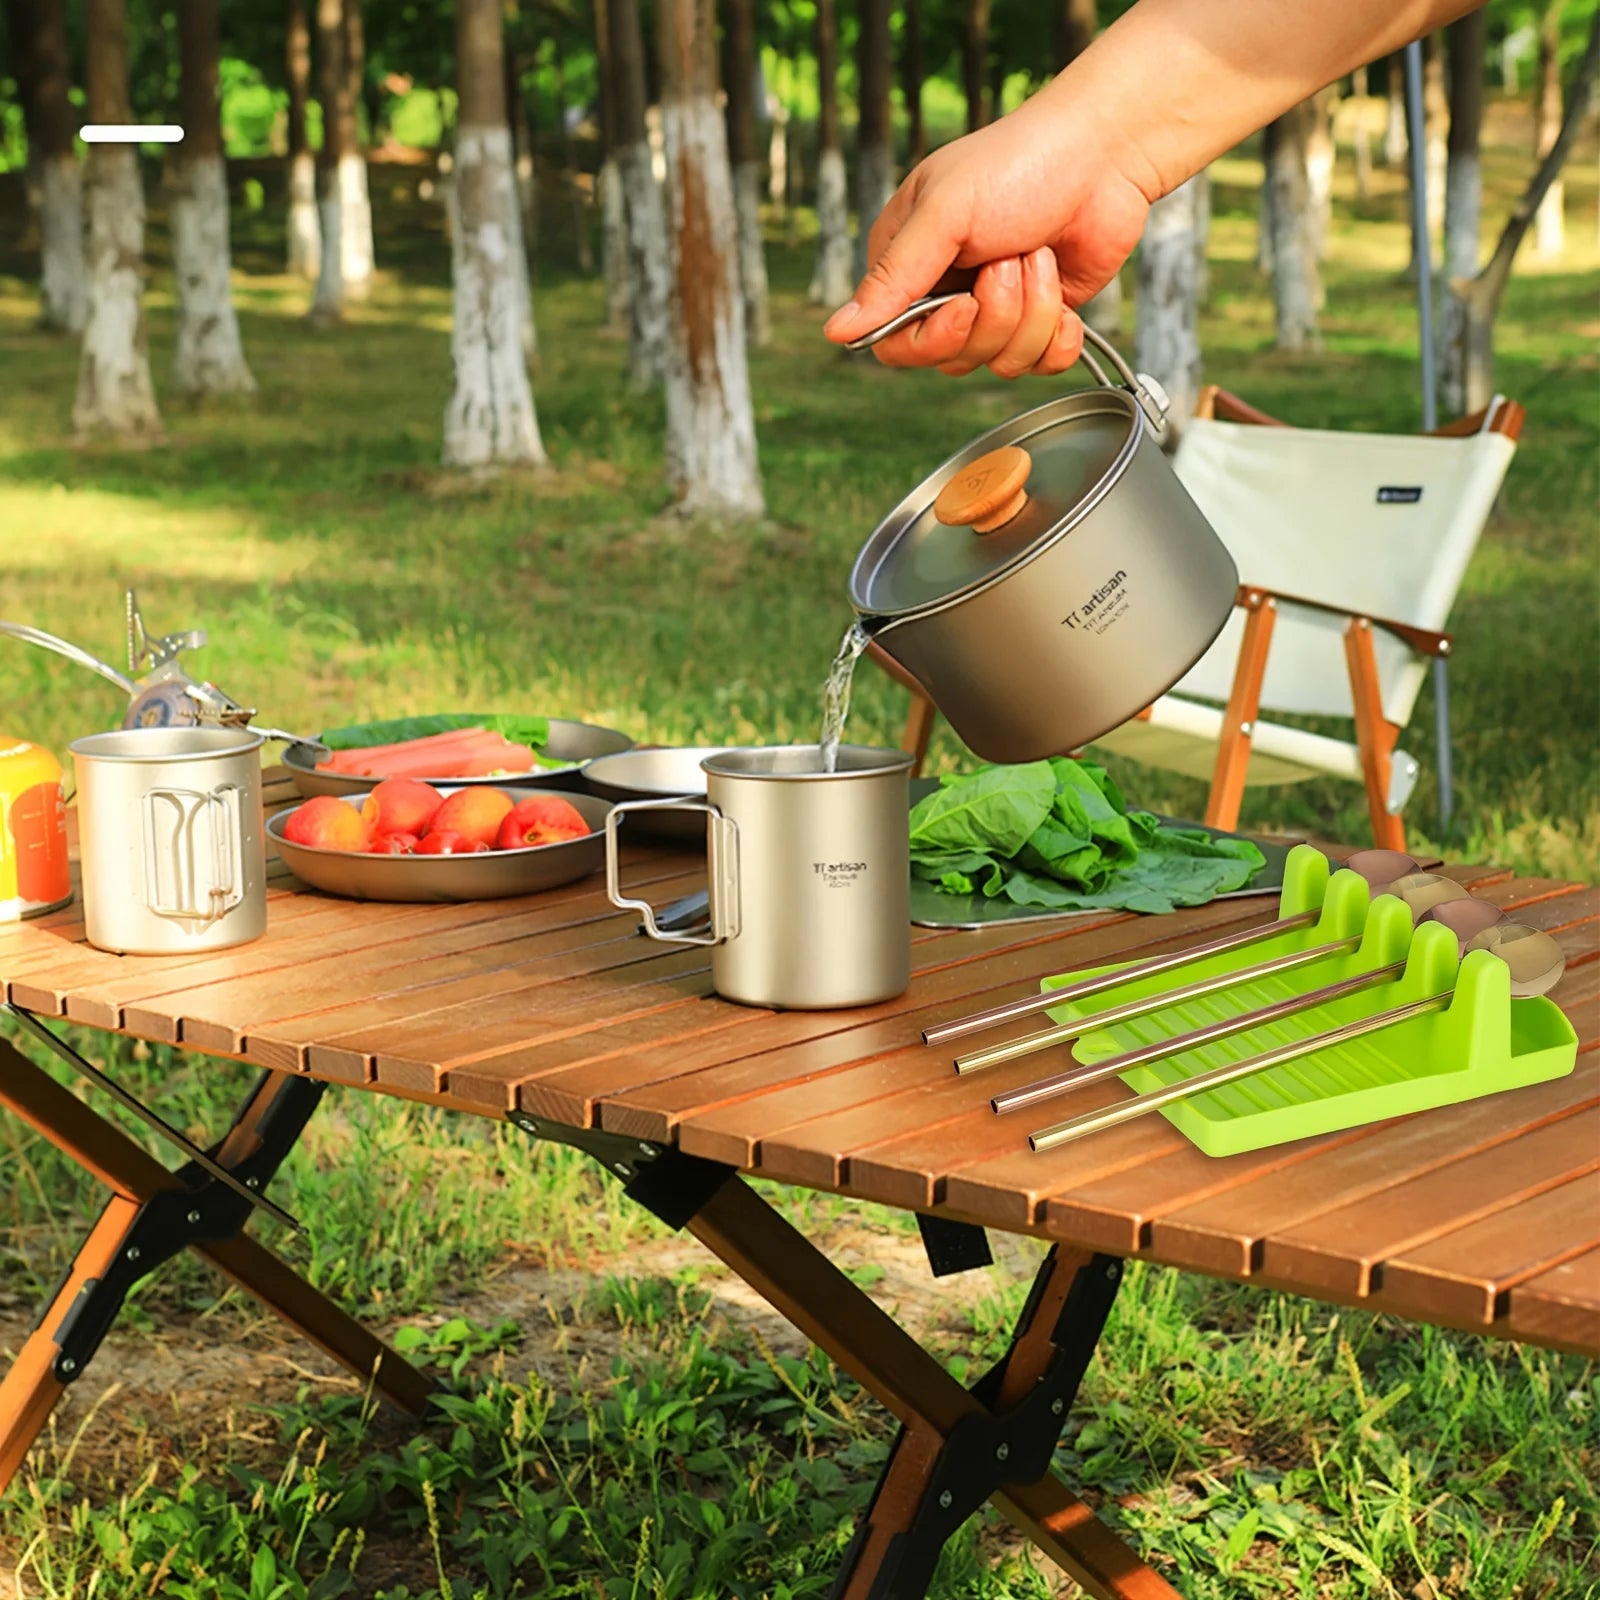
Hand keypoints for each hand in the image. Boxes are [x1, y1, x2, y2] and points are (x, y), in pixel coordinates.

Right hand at [823, 93, 1152, 376]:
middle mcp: (948, 294)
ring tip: (1039, 256)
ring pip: (999, 363)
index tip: (964, 306)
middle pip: (951, 358)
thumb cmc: (1018, 163)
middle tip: (1011, 259)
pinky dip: (1059, 336)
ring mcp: (997, 311)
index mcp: (909, 265)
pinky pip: (1040, 366)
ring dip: (1032, 312)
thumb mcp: (943, 213)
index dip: (932, 339)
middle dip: (994, 315)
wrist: (1104, 153)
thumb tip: (834, 330)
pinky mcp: (1042, 322)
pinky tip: (1065, 298)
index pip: (895, 343)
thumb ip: (892, 278)